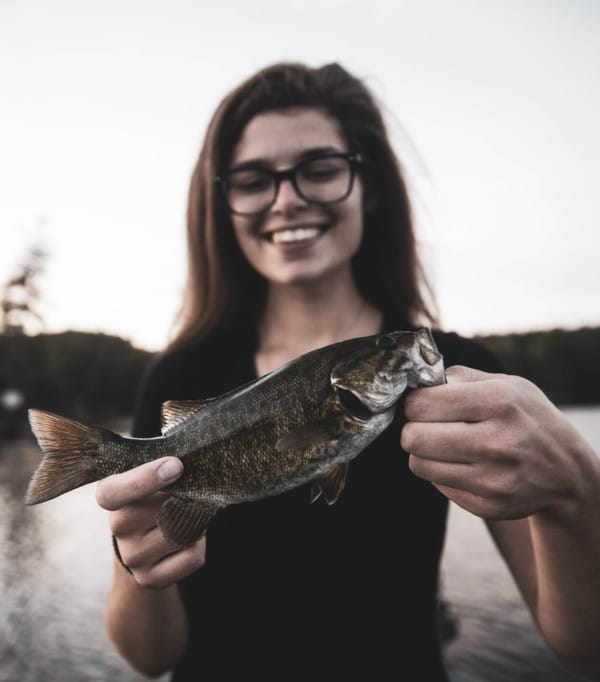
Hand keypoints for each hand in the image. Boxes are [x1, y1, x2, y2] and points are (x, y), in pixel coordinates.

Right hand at [96, 457, 205, 588]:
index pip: (114, 492)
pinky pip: (192, 557)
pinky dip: (200, 544)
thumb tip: (185, 468)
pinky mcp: (149, 578)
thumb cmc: (154, 496)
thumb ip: (163, 469)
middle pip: (165, 509)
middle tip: (190, 494)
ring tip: (189, 516)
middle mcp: (117, 528)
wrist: (145, 541)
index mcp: (110, 496)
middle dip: (187, 498)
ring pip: (182, 533)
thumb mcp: (150, 478)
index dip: (145, 479)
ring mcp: (132, 557)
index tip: (175, 466)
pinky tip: (189, 539)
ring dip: (198, 520)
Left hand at [400, 366, 587, 520]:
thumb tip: (417, 382)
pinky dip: (442, 474)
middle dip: (413, 429)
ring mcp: (494, 479)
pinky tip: (466, 465)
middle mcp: (497, 442)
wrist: (567, 471)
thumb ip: (459, 378)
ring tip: (446, 445)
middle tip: (428, 426)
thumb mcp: (505, 384)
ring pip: (419, 464)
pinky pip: (437, 486)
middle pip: (413, 437)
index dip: (415, 403)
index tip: (423, 405)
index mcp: (499, 402)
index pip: (421, 404)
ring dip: (425, 453)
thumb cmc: (526, 418)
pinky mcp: (488, 506)